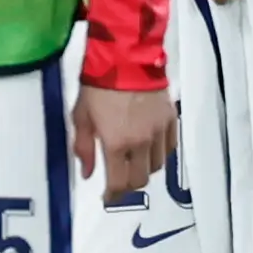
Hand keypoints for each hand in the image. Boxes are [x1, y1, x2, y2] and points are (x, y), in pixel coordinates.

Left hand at [70, 82, 176, 200]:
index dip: (112, 195)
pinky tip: (149, 147)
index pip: (119, 183)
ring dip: (144, 169)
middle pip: (140, 179)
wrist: (125, 56)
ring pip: (157, 165)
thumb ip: (83, 147)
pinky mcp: (171, 119)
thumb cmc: (98, 85)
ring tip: (133, 161)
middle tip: (119, 180)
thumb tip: (87, 173)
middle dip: (128, 184)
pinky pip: (170, 147)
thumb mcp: (81, 116)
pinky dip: (160, 153)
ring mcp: (159, 131)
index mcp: (117, 143)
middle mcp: (142, 142)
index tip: (107, 196)